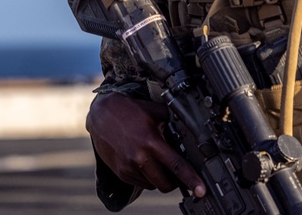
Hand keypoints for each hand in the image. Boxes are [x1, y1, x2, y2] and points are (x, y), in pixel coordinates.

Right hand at [86, 92, 205, 196]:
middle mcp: (139, 157)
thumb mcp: (155, 111)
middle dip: (175, 182)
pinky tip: (144, 162)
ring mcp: (128, 167)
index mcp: (151, 142)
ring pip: (153, 185)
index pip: (176, 166)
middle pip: (166, 184)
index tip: (201, 190)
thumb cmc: (128, 111)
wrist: (100, 114)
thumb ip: (173, 122)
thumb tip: (189, 132)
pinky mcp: (121, 172)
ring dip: (160, 178)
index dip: (191, 180)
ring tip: (157, 162)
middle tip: (177, 172)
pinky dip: (147, 177)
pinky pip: (141, 183)